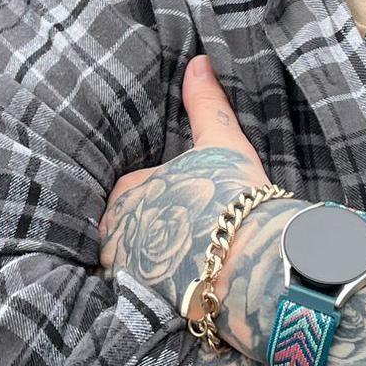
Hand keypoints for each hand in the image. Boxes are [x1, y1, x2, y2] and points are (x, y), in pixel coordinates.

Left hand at [97, 54, 275, 315]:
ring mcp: (128, 270)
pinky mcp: (143, 304)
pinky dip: (150, 296)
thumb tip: (199, 61)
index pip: (129, 191)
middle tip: (173, 239)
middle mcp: (118, 230)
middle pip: (123, 230)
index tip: (176, 203)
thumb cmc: (231, 196)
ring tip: (171, 271)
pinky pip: (139, 297)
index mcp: (129, 189)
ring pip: (127, 265)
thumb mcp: (220, 142)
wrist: (247, 259)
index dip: (152, 196)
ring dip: (142, 266)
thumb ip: (205, 103)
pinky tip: (173, 298)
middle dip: (140, 234)